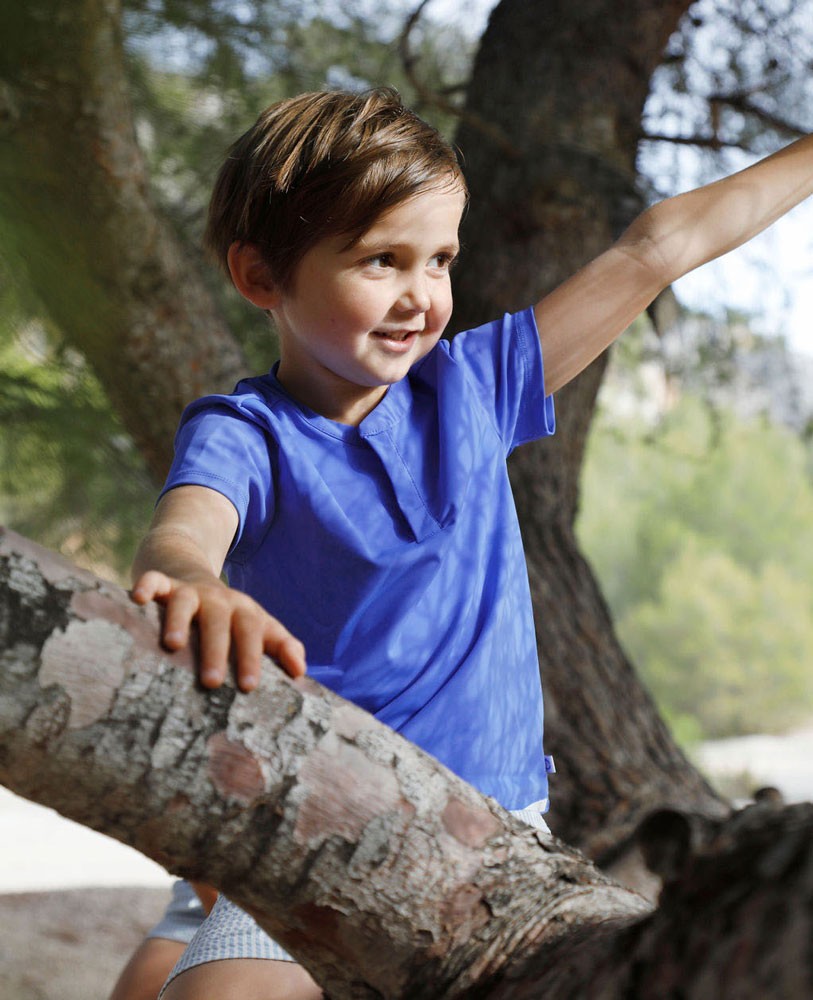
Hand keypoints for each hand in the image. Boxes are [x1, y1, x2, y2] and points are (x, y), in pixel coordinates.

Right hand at [131, 571, 306, 691]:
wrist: (193, 573)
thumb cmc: (229, 616)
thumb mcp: (258, 626)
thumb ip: (281, 646)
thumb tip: (301, 671)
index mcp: (244, 613)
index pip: (253, 634)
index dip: (252, 657)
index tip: (249, 687)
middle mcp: (219, 601)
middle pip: (220, 622)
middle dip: (217, 650)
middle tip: (212, 682)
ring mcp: (190, 591)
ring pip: (185, 602)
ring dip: (179, 620)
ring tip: (172, 644)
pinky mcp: (164, 583)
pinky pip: (154, 580)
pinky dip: (146, 585)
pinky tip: (137, 599)